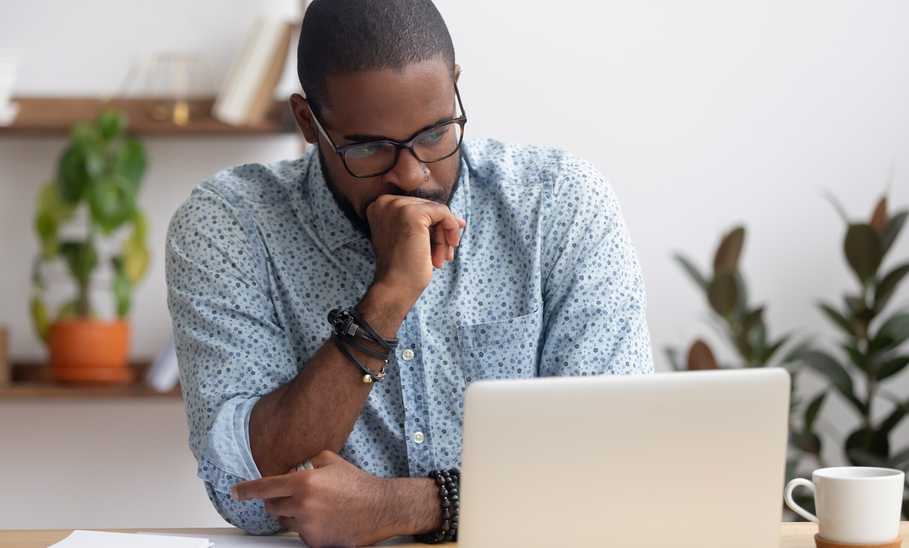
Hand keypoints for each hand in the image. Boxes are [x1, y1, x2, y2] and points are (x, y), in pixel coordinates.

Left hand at [232, 451, 397, 546]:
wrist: (379, 508)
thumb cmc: (357, 483)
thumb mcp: (331, 460)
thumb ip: (307, 462)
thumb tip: (292, 469)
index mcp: (303, 482)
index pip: (265, 487)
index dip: (246, 490)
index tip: (236, 492)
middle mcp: (302, 505)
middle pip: (272, 507)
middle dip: (278, 502)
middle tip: (296, 497)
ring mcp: (307, 525)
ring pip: (286, 522)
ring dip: (294, 515)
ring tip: (317, 508)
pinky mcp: (314, 542)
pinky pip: (301, 534)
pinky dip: (308, 528)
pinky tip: (326, 520)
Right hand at [366, 195, 465, 306]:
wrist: (395, 286)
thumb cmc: (403, 267)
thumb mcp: (410, 238)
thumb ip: (426, 224)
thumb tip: (459, 220)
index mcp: (379, 206)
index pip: (416, 206)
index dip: (433, 223)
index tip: (446, 240)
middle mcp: (385, 202)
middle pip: (427, 207)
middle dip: (440, 231)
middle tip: (447, 253)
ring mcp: (397, 206)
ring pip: (437, 211)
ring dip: (445, 235)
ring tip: (444, 257)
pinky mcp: (412, 213)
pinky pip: (443, 213)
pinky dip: (451, 229)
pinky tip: (448, 249)